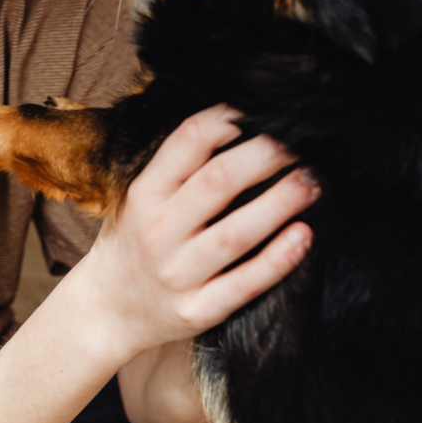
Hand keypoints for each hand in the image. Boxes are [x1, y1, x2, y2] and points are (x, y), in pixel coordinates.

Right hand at [77, 105, 317, 356]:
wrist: (109, 308)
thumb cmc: (134, 241)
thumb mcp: (139, 197)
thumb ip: (179, 167)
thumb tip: (241, 124)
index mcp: (145, 194)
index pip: (188, 142)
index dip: (228, 119)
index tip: (259, 112)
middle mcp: (158, 231)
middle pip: (219, 182)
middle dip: (266, 155)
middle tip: (301, 143)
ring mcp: (177, 274)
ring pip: (236, 234)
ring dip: (281, 203)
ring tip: (312, 182)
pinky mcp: (197, 310)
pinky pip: (244, 284)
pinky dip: (277, 259)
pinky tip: (303, 235)